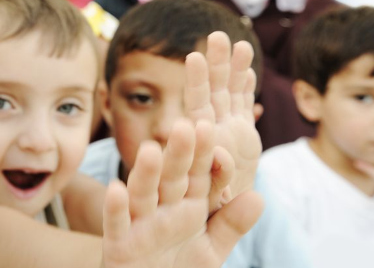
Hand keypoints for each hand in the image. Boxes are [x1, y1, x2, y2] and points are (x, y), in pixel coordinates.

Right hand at [102, 119, 263, 266]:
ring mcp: (139, 225)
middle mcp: (162, 209)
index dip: (206, 156)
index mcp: (187, 206)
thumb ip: (231, 225)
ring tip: (150, 149)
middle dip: (179, 154)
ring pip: (143, 194)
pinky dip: (115, 207)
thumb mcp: (211, 249)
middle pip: (172, 177)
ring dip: (145, 173)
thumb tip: (258, 197)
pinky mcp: (119, 244)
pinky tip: (116, 188)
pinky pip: (116, 224)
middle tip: (187, 125)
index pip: (199, 176)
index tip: (214, 130)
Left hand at [185, 31, 261, 207]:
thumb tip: (222, 158)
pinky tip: (248, 68)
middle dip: (216, 66)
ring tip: (240, 43)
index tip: (193, 58)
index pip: (196, 108)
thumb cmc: (204, 218)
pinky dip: (246, 89)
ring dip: (234, 70)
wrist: (216, 221)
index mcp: (198, 143)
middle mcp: (211, 131)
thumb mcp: (211, 204)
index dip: (196, 83)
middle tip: (216, 36)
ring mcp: (228, 130)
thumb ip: (218, 180)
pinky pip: (244, 106)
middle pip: (213, 93)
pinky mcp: (244, 136)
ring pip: (230, 95)